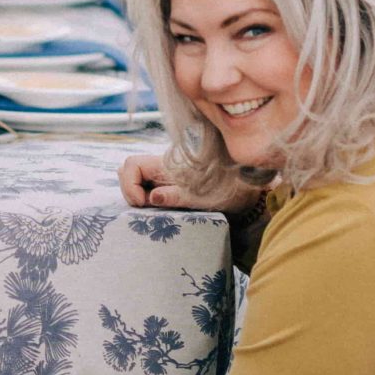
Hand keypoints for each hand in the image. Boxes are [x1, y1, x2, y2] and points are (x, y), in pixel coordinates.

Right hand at [118, 151, 263, 215]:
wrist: (246, 193)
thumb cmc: (227, 192)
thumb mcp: (202, 197)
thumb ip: (176, 196)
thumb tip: (151, 197)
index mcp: (167, 165)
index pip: (131, 165)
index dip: (129, 184)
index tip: (143, 203)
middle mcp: (162, 168)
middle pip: (129, 171)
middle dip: (129, 191)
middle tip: (145, 209)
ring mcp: (163, 177)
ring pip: (135, 180)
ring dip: (136, 196)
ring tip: (150, 210)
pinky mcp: (168, 187)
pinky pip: (146, 189)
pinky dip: (144, 199)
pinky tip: (155, 210)